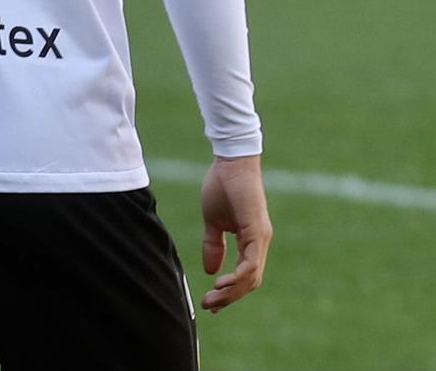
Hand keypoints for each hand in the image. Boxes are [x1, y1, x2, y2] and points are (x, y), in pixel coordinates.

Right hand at [199, 154, 271, 311]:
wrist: (231, 162)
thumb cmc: (222, 187)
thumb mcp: (213, 221)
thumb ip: (213, 245)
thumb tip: (211, 270)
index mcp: (251, 241)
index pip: (244, 275)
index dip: (229, 291)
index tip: (211, 302)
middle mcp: (260, 244)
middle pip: (250, 282)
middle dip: (229, 297)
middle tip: (209, 306)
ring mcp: (261, 238)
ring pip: (252, 277)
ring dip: (232, 292)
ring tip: (213, 299)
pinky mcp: (257, 231)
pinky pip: (252, 263)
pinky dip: (239, 276)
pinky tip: (223, 282)